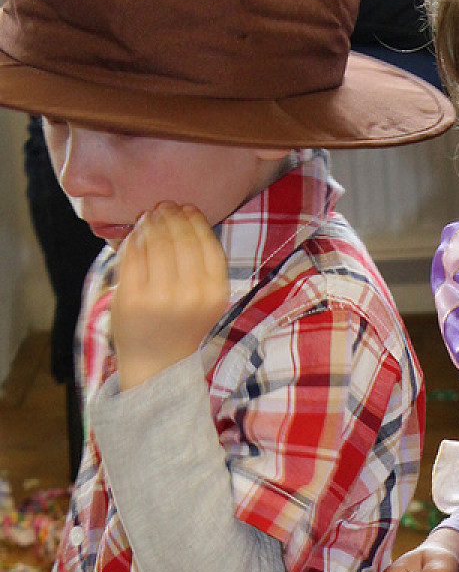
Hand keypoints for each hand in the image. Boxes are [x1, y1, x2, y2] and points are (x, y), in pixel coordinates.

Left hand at [110, 204, 229, 389]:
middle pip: (180, 238)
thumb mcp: (206, 298)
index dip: (194, 220)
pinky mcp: (131, 298)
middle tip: (164, 206)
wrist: (158, 365)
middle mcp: (189, 295)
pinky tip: (136, 233)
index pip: (206, 243)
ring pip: (155, 242)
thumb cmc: (183, 325)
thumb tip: (186, 213)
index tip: (186, 208)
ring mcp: (158, 297)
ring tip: (150, 215)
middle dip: (171, 216)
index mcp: (214, 294)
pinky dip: (133, 238)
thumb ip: (202, 262)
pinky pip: (132, 255)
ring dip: (151, 222)